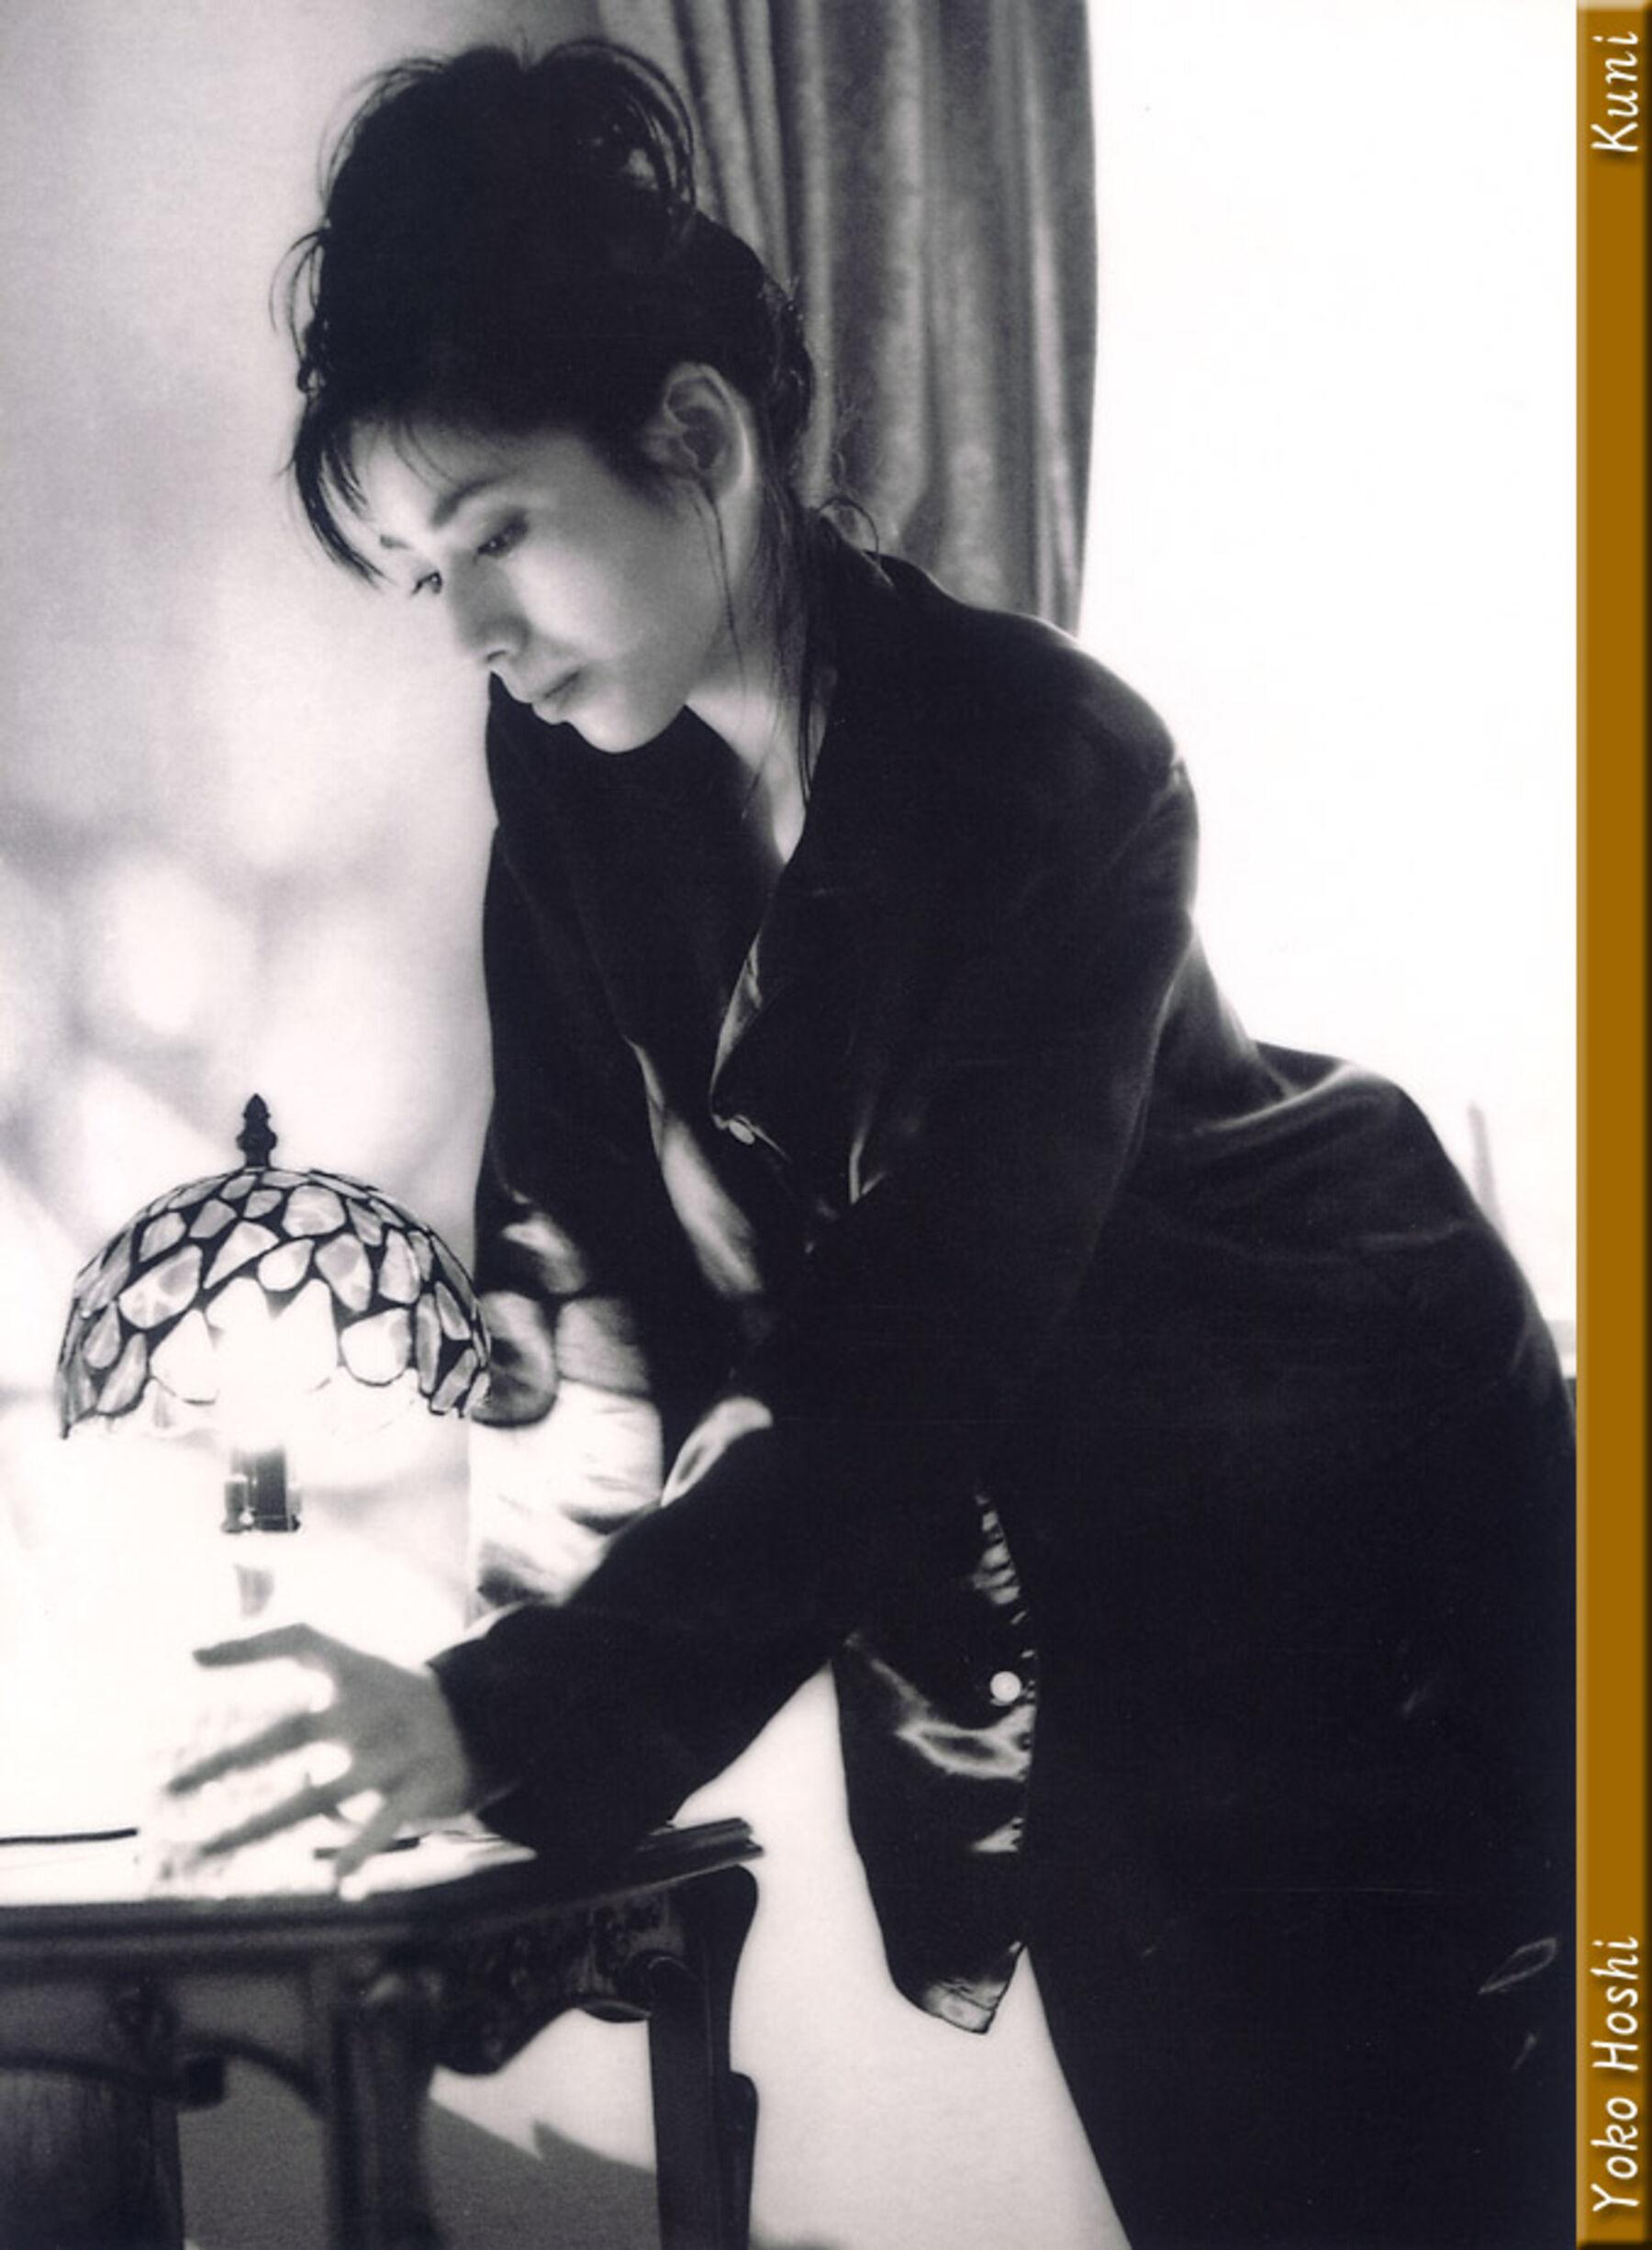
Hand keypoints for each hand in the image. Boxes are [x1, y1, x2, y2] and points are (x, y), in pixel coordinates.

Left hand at [167, 1625, 483, 1881]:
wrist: (489, 1719)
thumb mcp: (353, 1666)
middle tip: (168, 1786)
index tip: (189, 1657)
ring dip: (259, 1824)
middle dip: (227, 1760)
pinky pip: (385, 1824)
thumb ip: (291, 1657)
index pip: (298, 1639)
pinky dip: (361, 1848)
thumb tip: (195, 1653)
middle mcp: (367, 1709)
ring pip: (318, 1795)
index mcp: (352, 1671)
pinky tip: (335, 1877)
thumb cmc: (394, 1696)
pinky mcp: (420, 1789)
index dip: (248, 1644)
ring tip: (208, 1848)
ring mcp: (392, 1752)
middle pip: (287, 1733)